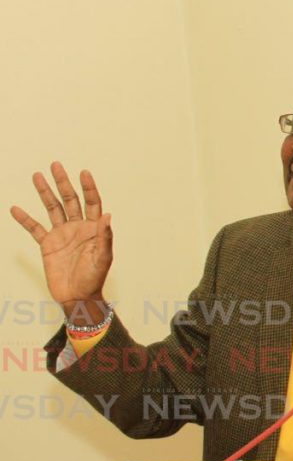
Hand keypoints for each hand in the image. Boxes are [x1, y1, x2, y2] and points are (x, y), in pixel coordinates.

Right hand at [10, 162, 112, 322]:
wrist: (77, 296)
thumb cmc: (94, 278)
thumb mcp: (103, 258)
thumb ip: (104, 237)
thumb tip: (108, 215)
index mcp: (93, 229)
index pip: (92, 203)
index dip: (89, 188)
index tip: (83, 172)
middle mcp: (77, 228)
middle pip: (70, 200)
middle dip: (63, 183)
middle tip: (55, 165)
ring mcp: (62, 234)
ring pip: (52, 208)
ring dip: (45, 193)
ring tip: (37, 176)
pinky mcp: (48, 244)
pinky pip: (34, 228)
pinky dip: (25, 219)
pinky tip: (16, 209)